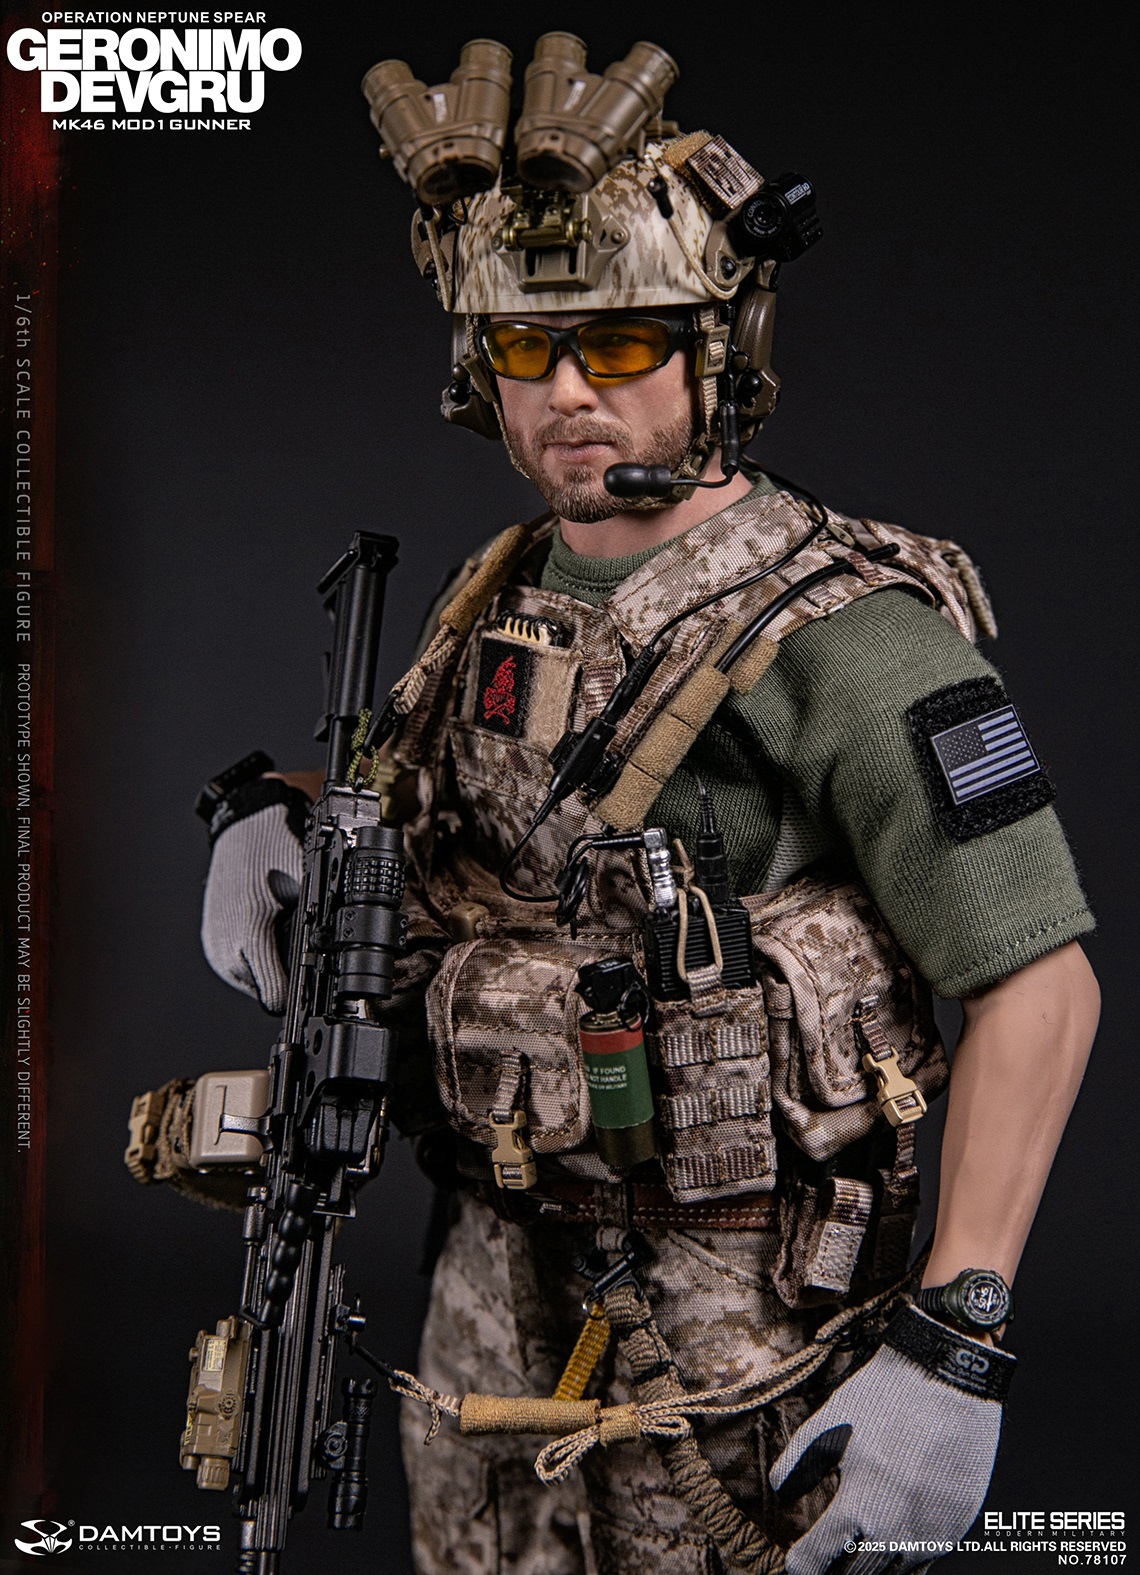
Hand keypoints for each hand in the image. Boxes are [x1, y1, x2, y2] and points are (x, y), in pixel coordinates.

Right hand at [201, 793, 307, 1012]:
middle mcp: (226, 951)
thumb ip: (313, 930)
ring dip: (270, 965)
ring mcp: (216, 948)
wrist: (245, 827)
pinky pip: (238, 962)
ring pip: (252, 977)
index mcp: (250, 939)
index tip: (313, 981)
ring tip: (282, 933)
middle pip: (266, 989)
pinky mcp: (212, 942)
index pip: (279, 997)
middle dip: (286, 974)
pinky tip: (267, 929)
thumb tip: (331, 959)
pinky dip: (254, 954)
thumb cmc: (276, 851)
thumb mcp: (306, 890)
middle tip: (303, 949)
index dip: (300, 992)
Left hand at [771, 1306, 1014, 1573]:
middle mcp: (896, 1532)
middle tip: (820, 1559)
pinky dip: (899, 1564)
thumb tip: (781, 1495)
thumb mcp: (829, 1424)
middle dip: (831, 1573)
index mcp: (859, 1506)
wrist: (946, 1378)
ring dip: (866, 1571)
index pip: (818, 1561)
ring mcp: (930, 1535)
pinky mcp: (953, 1529)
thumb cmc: (884, 1398)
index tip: (794, 1560)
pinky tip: (884, 1547)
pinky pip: (921, 1566)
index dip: (800, 1564)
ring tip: (850, 1554)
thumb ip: (799, 1465)